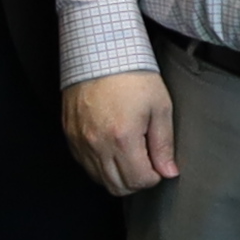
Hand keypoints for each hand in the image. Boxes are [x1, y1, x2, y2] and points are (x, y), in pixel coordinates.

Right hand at [61, 67, 175, 195]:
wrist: (99, 52)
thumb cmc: (132, 75)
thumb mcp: (160, 106)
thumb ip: (164, 144)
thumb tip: (169, 171)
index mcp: (122, 139)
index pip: (140, 181)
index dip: (154, 176)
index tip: (158, 162)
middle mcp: (97, 145)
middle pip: (118, 186)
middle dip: (137, 180)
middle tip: (146, 162)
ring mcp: (80, 141)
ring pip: (99, 180)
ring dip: (118, 176)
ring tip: (129, 156)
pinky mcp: (70, 135)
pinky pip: (84, 165)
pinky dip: (99, 166)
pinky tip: (111, 150)